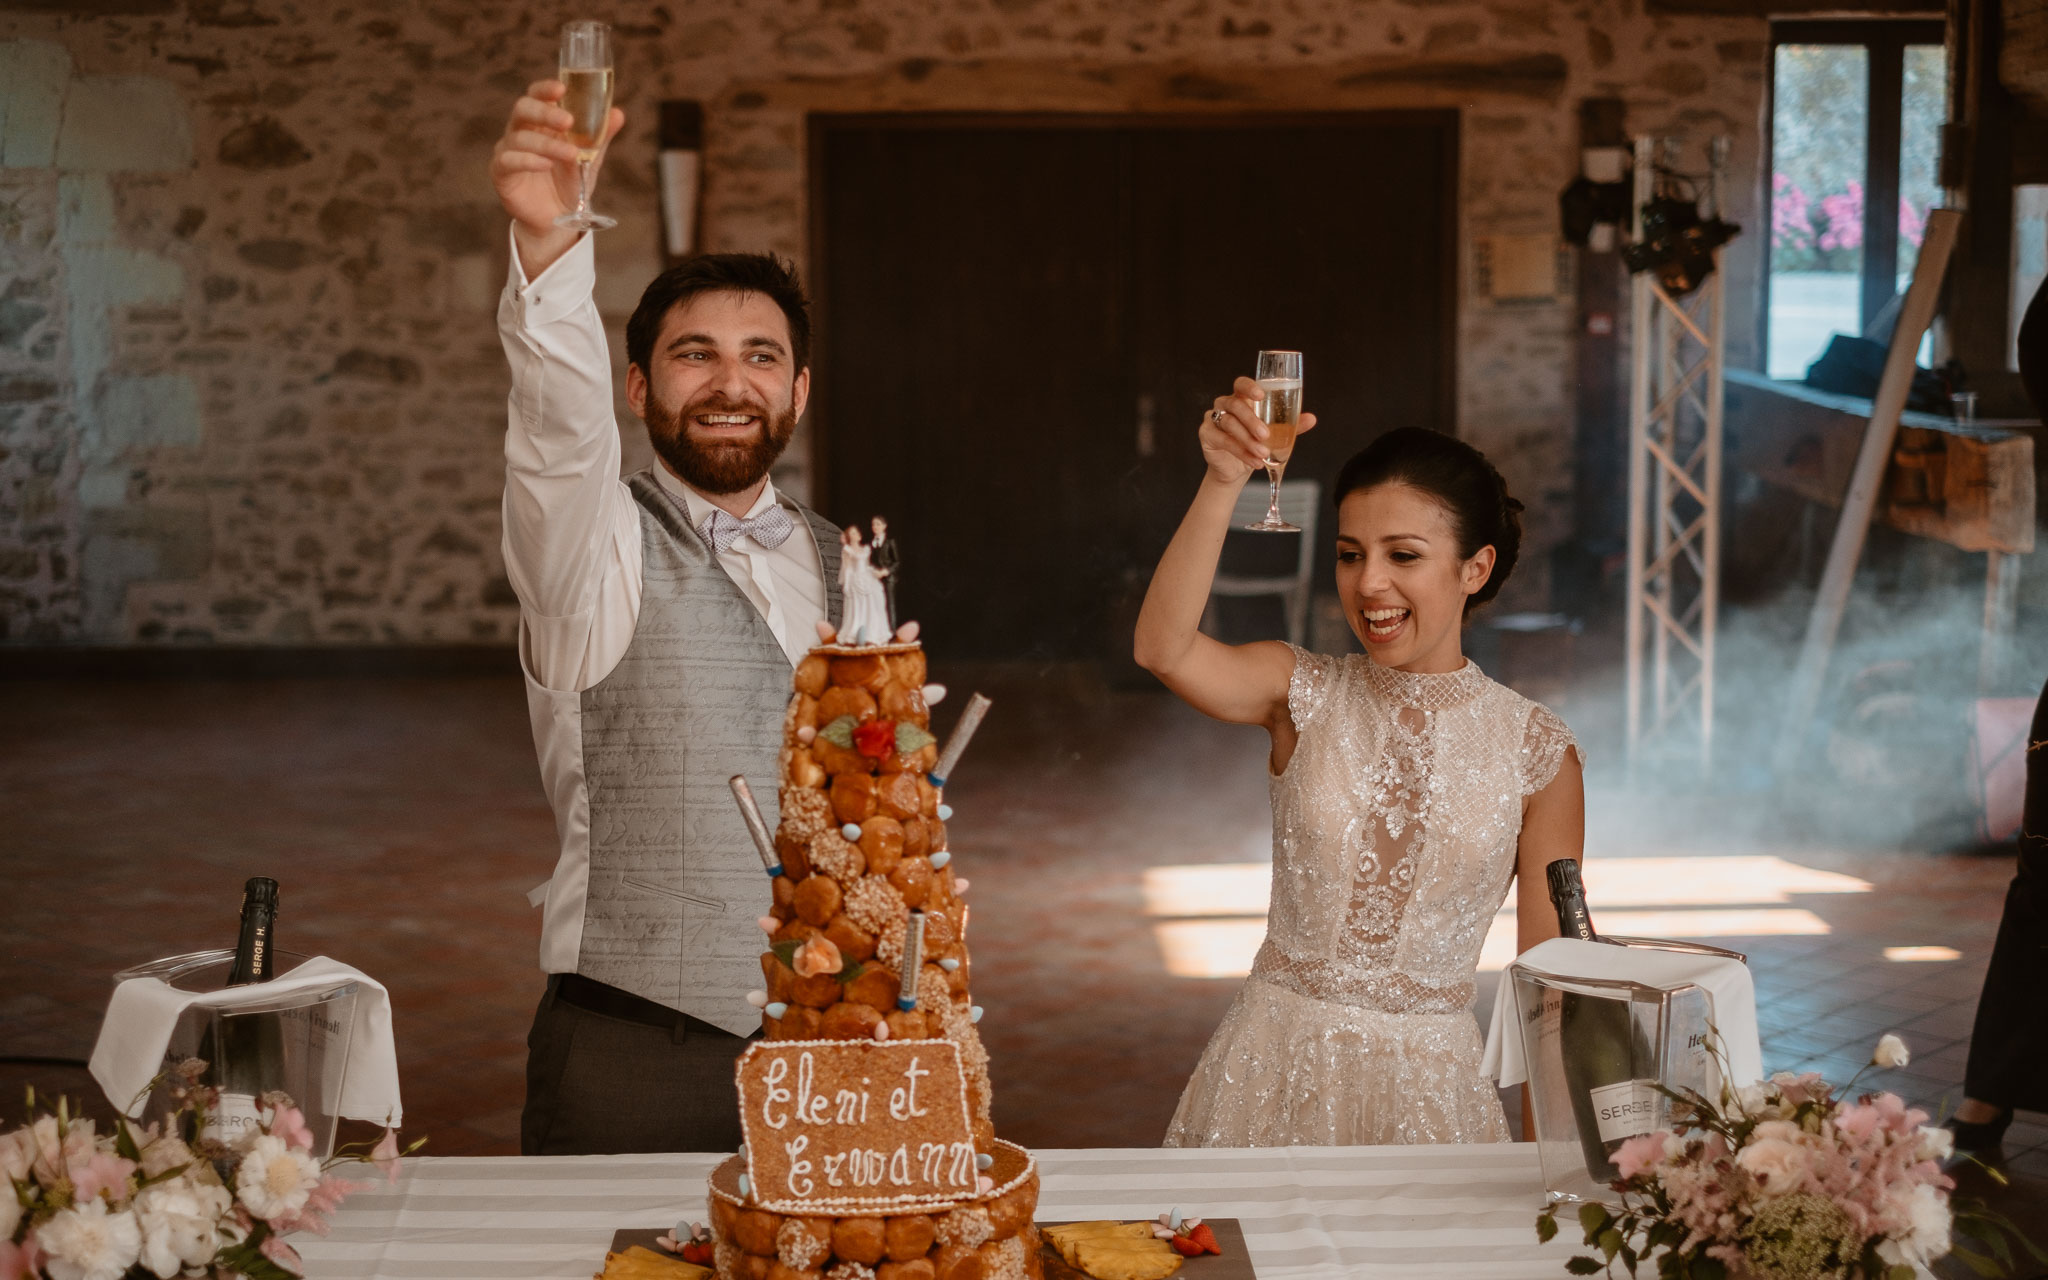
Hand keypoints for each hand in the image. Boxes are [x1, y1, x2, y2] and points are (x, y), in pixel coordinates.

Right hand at [490, 80, 624, 274]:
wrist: (557, 219)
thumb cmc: (569, 183)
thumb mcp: (590, 159)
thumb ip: (600, 136)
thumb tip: (617, 113)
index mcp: (540, 122)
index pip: (536, 95)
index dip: (545, 89)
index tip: (562, 88)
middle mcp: (520, 131)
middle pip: (523, 109)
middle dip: (545, 113)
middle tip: (568, 121)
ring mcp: (507, 150)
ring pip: (520, 138)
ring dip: (547, 144)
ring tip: (571, 155)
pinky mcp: (500, 172)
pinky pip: (509, 160)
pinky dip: (528, 161)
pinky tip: (545, 165)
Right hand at [1199, 376, 1316, 485]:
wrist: (1237, 470)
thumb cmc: (1255, 445)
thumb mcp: (1275, 435)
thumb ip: (1291, 426)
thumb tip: (1311, 419)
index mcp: (1242, 399)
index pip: (1241, 384)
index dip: (1249, 387)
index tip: (1260, 395)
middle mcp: (1225, 405)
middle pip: (1235, 405)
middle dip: (1251, 420)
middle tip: (1265, 435)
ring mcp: (1213, 419)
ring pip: (1228, 423)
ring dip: (1247, 440)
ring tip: (1263, 453)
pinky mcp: (1206, 435)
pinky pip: (1222, 440)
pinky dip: (1240, 452)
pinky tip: (1254, 461)